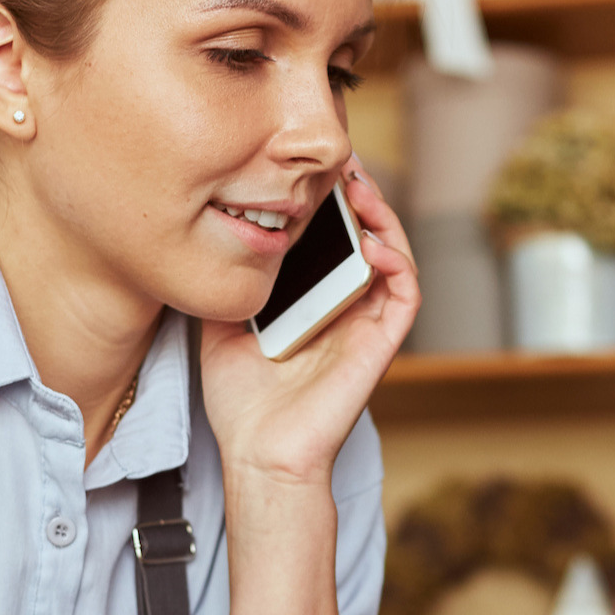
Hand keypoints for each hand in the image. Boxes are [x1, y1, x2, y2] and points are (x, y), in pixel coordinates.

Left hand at [199, 155, 418, 489]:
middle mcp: (348, 308)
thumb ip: (227, 285)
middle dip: (359, 194)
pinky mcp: (383, 344)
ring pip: (394, 255)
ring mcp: (367, 324)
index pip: (334, 239)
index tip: (309, 166)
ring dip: (382, 215)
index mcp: (316, 302)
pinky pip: (405, 293)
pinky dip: (396, 260)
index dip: (331, 200)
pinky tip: (371, 239)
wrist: (258, 454)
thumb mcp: (221, 326)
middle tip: (340, 159)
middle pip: (368, 237)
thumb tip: (208, 242)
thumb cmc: (244, 403)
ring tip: (358, 184)